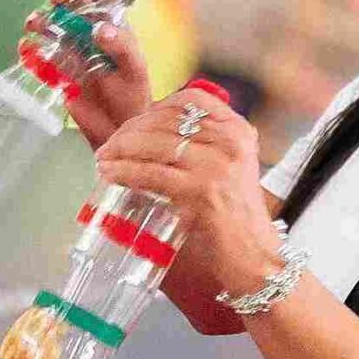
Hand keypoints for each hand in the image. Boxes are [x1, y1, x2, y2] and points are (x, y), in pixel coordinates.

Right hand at [27, 0, 151, 147]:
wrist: (116, 130)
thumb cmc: (133, 97)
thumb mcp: (133, 70)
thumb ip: (120, 47)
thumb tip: (99, 29)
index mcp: (115, 29)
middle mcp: (92, 35)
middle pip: (73, 7)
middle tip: (55, 2)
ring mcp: (73, 51)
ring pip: (53, 27)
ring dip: (41, 20)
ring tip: (33, 23)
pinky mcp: (58, 69)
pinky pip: (41, 53)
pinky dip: (31, 48)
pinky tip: (26, 48)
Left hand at [94, 90, 283, 305]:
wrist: (254, 257)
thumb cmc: (237, 220)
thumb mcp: (231, 169)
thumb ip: (205, 148)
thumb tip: (153, 137)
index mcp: (239, 132)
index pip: (193, 100)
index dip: (158, 107)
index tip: (138, 122)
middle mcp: (230, 142)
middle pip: (167, 119)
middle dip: (131, 130)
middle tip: (111, 144)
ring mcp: (216, 165)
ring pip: (154, 143)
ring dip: (120, 148)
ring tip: (104, 157)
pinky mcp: (200, 191)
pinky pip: (150, 173)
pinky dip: (123, 171)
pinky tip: (109, 173)